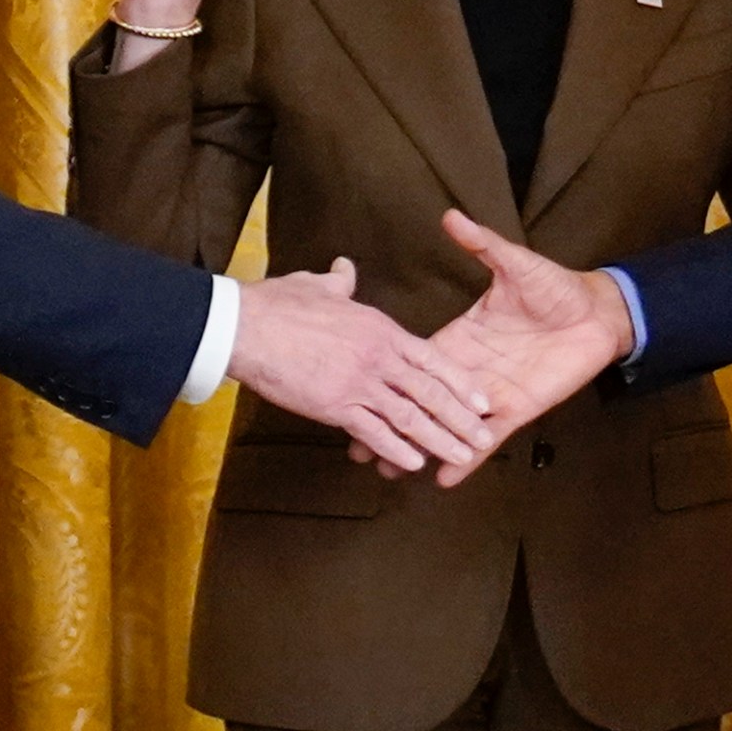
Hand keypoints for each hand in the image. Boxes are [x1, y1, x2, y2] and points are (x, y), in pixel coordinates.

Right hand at [227, 256, 496, 474]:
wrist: (246, 326)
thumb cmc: (279, 303)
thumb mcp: (318, 285)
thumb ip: (340, 281)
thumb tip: (345, 268)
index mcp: (380, 329)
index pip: (432, 358)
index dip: (460, 382)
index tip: (481, 400)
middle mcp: (377, 357)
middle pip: (430, 392)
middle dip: (461, 419)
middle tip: (485, 439)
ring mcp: (357, 383)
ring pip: (410, 416)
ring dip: (439, 439)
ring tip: (463, 456)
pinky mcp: (334, 405)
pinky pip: (373, 431)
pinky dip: (396, 449)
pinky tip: (416, 463)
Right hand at [352, 210, 635, 486]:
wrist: (597, 312)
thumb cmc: (555, 287)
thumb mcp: (514, 264)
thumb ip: (482, 245)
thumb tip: (451, 216)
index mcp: (461, 336)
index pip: (417, 361)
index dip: (387, 377)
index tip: (354, 388)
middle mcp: (471, 371)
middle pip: (423, 402)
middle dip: (392, 424)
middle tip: (357, 449)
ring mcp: (493, 394)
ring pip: (450, 427)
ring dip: (421, 448)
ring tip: (387, 473)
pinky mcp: (519, 409)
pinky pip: (489, 439)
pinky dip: (468, 460)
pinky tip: (443, 478)